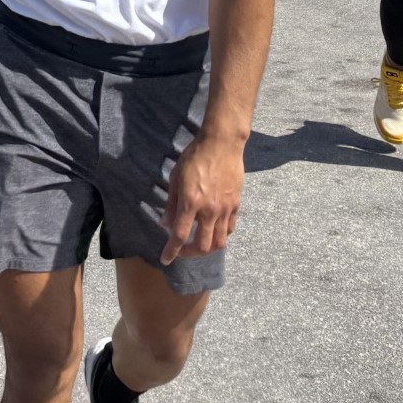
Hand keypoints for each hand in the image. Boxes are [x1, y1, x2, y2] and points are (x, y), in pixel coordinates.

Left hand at [159, 134, 243, 262]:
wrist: (221, 143)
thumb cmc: (194, 157)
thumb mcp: (176, 178)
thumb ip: (171, 204)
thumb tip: (165, 224)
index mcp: (191, 202)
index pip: (180, 236)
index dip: (171, 251)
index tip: (165, 259)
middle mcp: (209, 210)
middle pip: (202, 246)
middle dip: (190, 254)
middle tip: (183, 250)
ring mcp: (225, 209)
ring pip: (219, 242)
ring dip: (208, 248)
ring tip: (199, 244)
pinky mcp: (236, 205)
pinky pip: (230, 228)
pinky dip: (221, 235)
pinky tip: (213, 230)